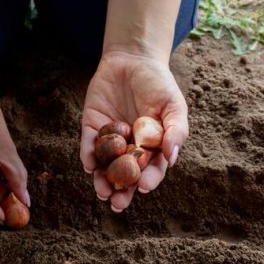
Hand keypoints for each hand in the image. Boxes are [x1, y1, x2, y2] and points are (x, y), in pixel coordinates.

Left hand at [80, 50, 188, 211]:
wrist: (132, 59)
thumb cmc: (158, 84)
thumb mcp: (173, 105)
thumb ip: (175, 130)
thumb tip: (172, 158)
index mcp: (152, 146)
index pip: (151, 169)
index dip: (148, 180)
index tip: (145, 188)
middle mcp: (130, 147)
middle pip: (126, 175)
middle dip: (122, 191)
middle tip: (117, 204)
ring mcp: (110, 139)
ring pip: (105, 166)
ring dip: (102, 180)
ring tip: (102, 192)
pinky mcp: (91, 127)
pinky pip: (89, 145)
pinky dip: (88, 155)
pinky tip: (88, 165)